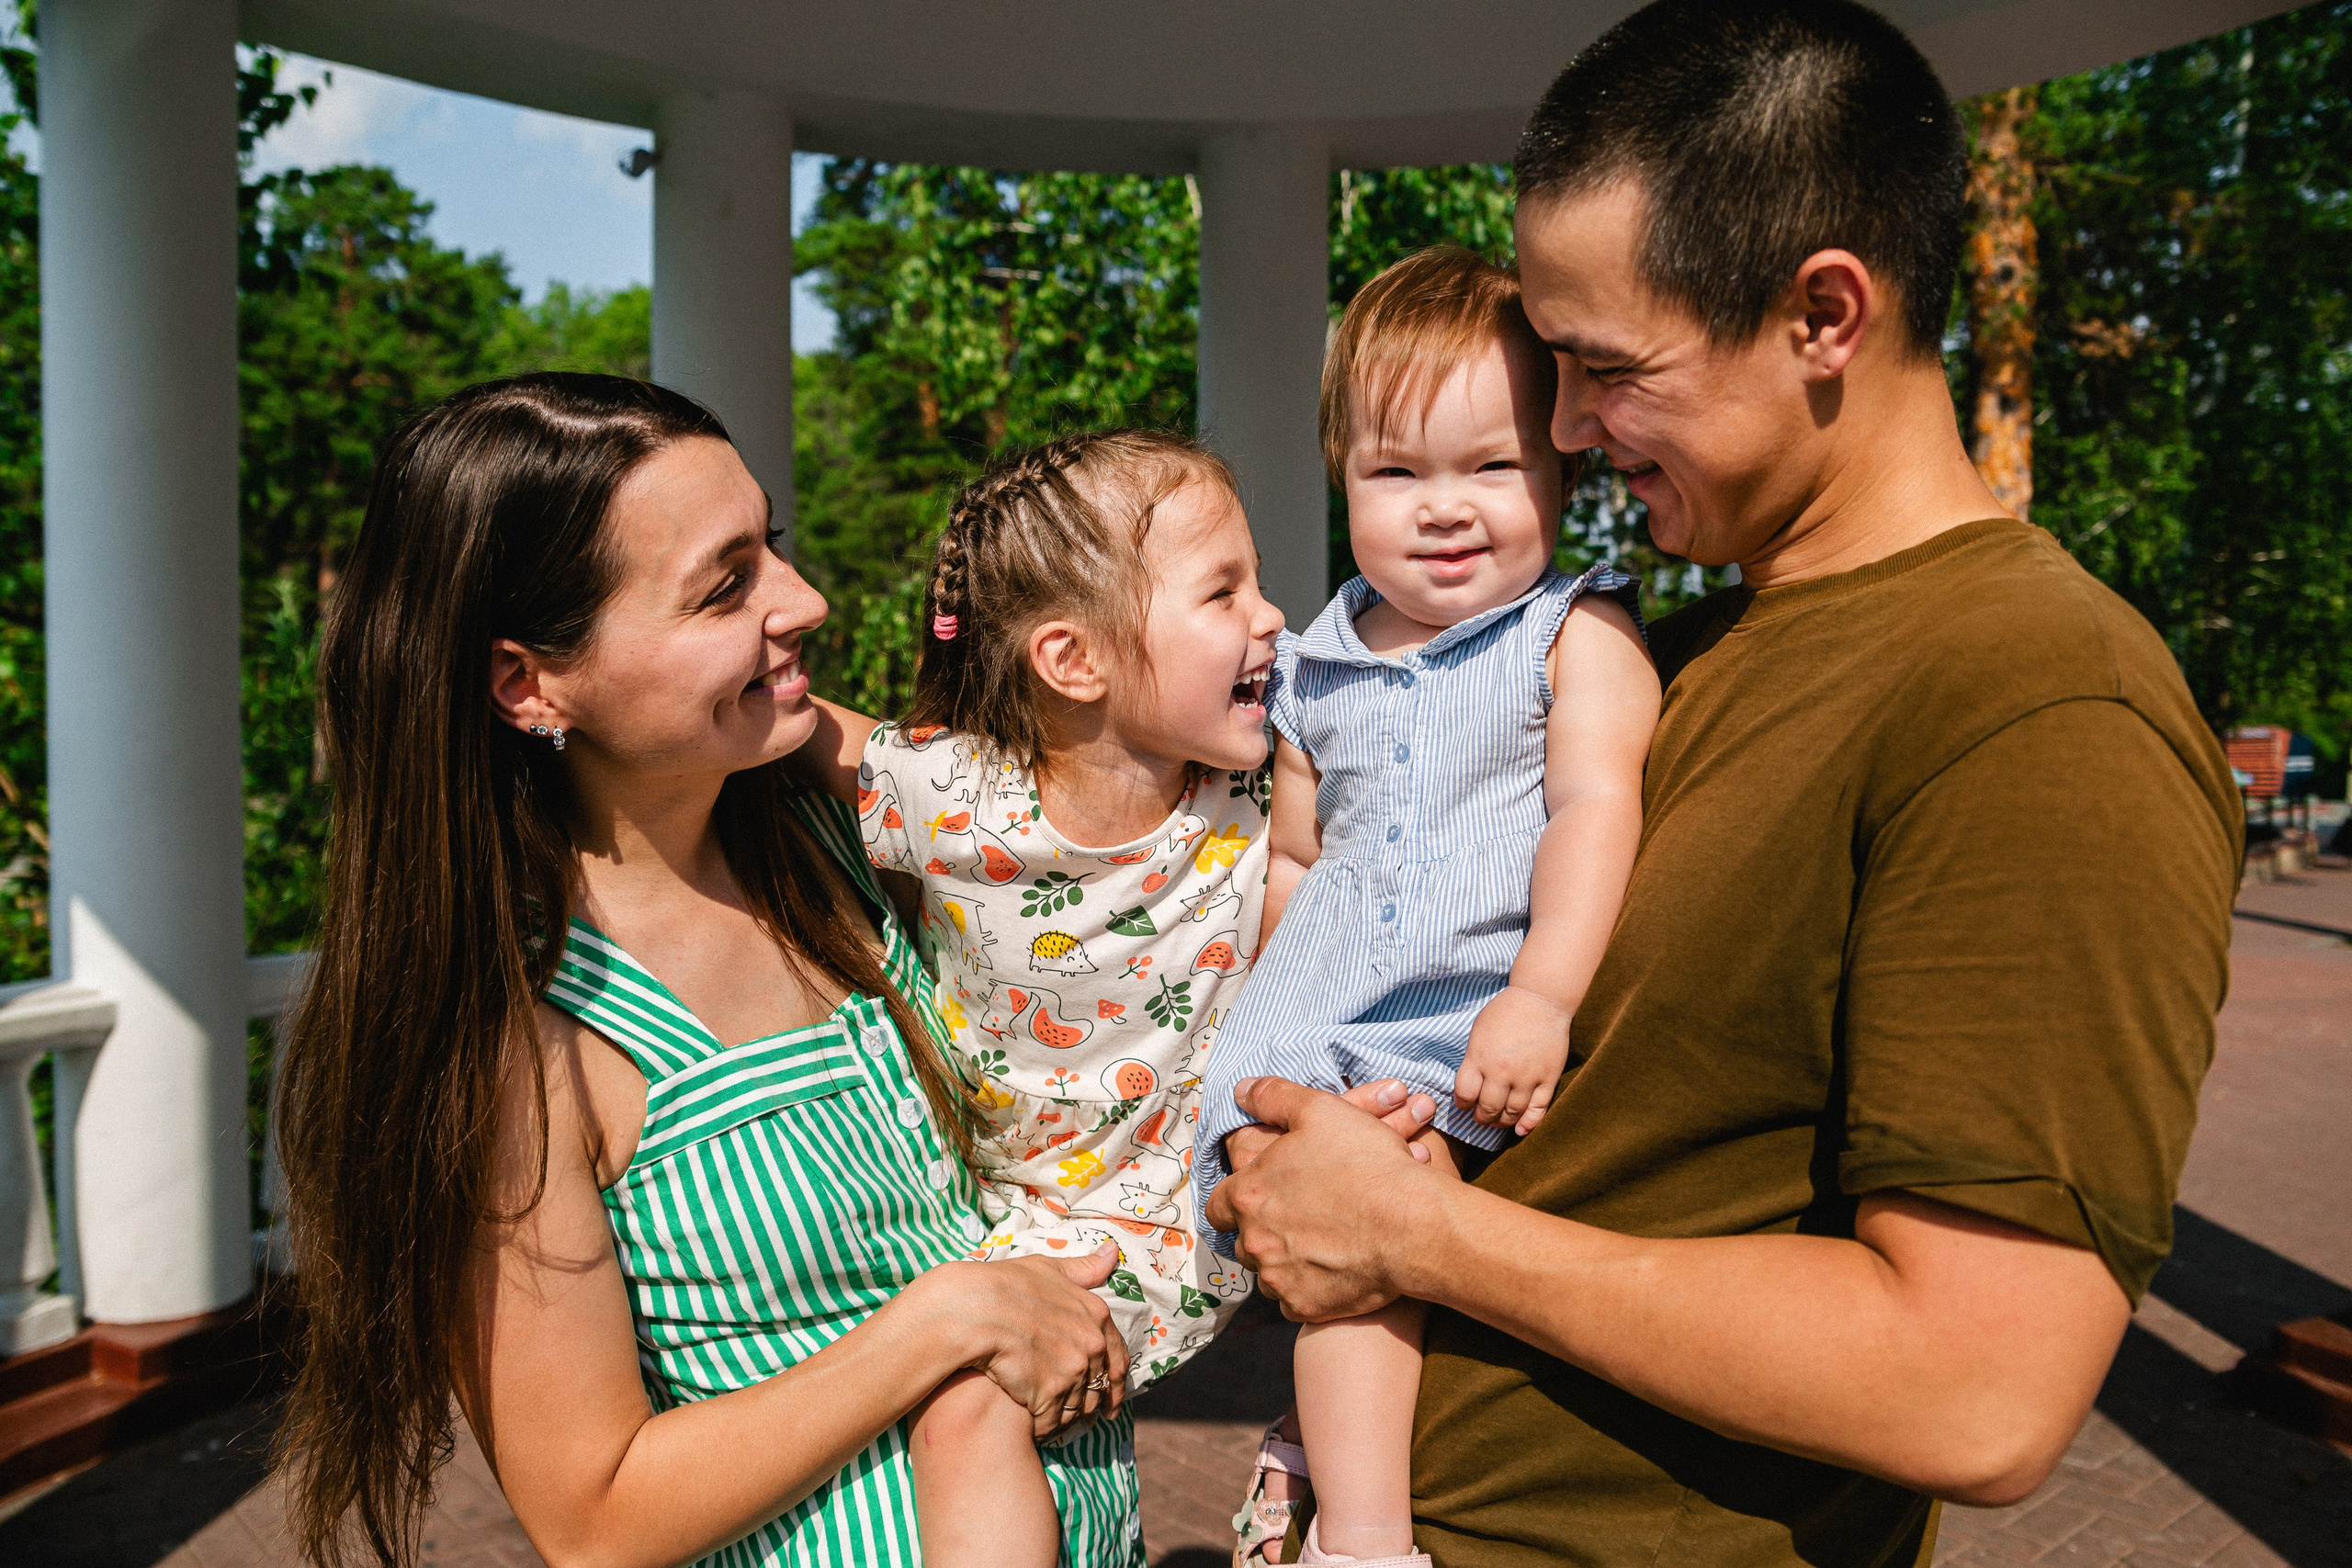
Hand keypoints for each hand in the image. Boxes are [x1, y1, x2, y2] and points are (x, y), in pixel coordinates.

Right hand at [912, 1241, 1127, 1438]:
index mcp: (1096, 1316)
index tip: (1112, 1400)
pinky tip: (1035, 1428)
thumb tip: (1114, 1251)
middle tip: (1084, 1418)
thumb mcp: (1049, 1268)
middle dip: (1092, 1404)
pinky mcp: (1048, 1394)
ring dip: (1068, 1418)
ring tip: (1055, 1422)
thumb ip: (1084, 1269)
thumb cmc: (1007, 1284)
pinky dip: (1045, 1428)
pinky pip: (1052, 1422)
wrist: (975, 1309)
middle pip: (1099, 1388)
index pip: (1117, 1359)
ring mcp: (1071, 1371)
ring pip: (1077, 1408)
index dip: (1115, 1382)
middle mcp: (1091, 1345)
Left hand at [1204, 1077, 1451, 1321]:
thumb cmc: (1367, 1165)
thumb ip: (1274, 1097)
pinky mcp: (1305, 1306)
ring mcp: (1279, 1278)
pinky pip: (1294, 1300)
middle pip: (1244, 1239)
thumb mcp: (1320, 1111)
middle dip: (1263, 1230)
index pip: (1220, 1203)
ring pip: (1268, 1272)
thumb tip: (1242, 1091)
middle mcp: (1255, 1240)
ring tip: (1317, 1244)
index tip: (1257, 1197)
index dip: (1238, 1199)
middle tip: (1295, 1220)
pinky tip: (1331, 1270)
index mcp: (1249, 1193)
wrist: (1412, 1225)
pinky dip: (1307, 1287)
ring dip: (1284, 1260)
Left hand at [1457, 985, 1572, 1134]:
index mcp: (1480, 1058)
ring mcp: (1527, 1077)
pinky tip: (1520, 1130)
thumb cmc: (1505, 1013)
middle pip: (1488, 1108)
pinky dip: (1528, 1123)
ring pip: (1512, 1113)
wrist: (1540, 1000)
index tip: (1465, 1105)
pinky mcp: (1548, 1078)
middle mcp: (1502, 1071)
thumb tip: (1469, 1087)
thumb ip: (1473, 1060)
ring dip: (1502, 1122)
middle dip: (1482, 1118)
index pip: (1465, 1095)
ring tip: (1498, 1122)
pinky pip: (1538, 1108)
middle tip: (1481, 1119)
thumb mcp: (1478, 1033)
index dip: (1463, 1104)